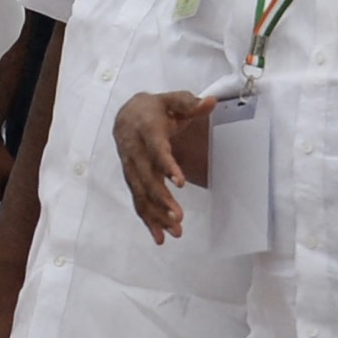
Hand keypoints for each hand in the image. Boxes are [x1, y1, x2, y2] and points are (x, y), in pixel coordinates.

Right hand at [114, 90, 214, 242]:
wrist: (126, 114)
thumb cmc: (155, 108)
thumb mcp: (173, 99)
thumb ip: (191, 103)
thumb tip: (211, 102)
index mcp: (146, 130)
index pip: (156, 150)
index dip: (167, 166)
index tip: (180, 183)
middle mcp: (134, 151)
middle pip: (147, 179)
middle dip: (161, 200)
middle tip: (179, 217)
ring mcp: (130, 168)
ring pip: (141, 194)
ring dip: (156, 215)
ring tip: (175, 232)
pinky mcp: (131, 179)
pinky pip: (138, 201)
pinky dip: (148, 220)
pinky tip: (160, 237)